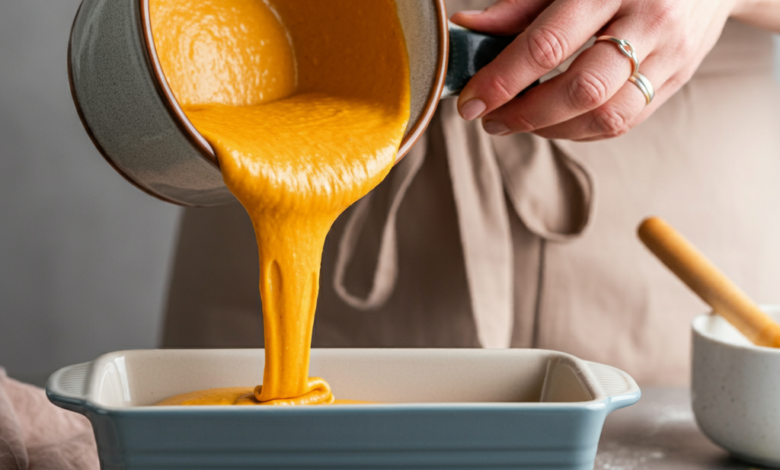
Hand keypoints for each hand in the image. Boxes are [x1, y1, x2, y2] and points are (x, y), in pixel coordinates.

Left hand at [451, 0, 748, 140]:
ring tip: (519, 122)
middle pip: (582, 89)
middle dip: (526, 114)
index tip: (470, 102)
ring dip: (553, 130)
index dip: (502, 80)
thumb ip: (520, 5)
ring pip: (608, 116)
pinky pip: (625, 121)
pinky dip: (581, 130)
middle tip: (491, 119)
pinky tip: (555, 121)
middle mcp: (648, 19)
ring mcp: (670, 53)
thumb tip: (467, 28)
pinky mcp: (678, 78)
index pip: (548, 45)